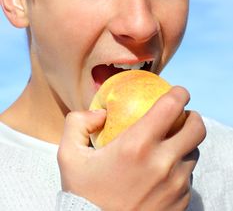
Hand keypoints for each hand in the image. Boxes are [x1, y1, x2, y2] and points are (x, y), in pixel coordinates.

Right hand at [57, 87, 205, 210]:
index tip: (177, 93)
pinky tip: (162, 174)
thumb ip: (78, 123)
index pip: (171, 106)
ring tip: (167, 147)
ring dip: (184, 144)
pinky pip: (188, 178)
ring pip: (193, 153)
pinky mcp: (181, 204)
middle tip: (180, 117)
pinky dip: (180, 169)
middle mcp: (162, 163)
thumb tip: (101, 112)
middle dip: (191, 117)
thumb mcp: (69, 156)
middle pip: (196, 128)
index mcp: (137, 145)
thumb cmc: (83, 195)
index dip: (179, 93)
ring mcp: (176, 186)